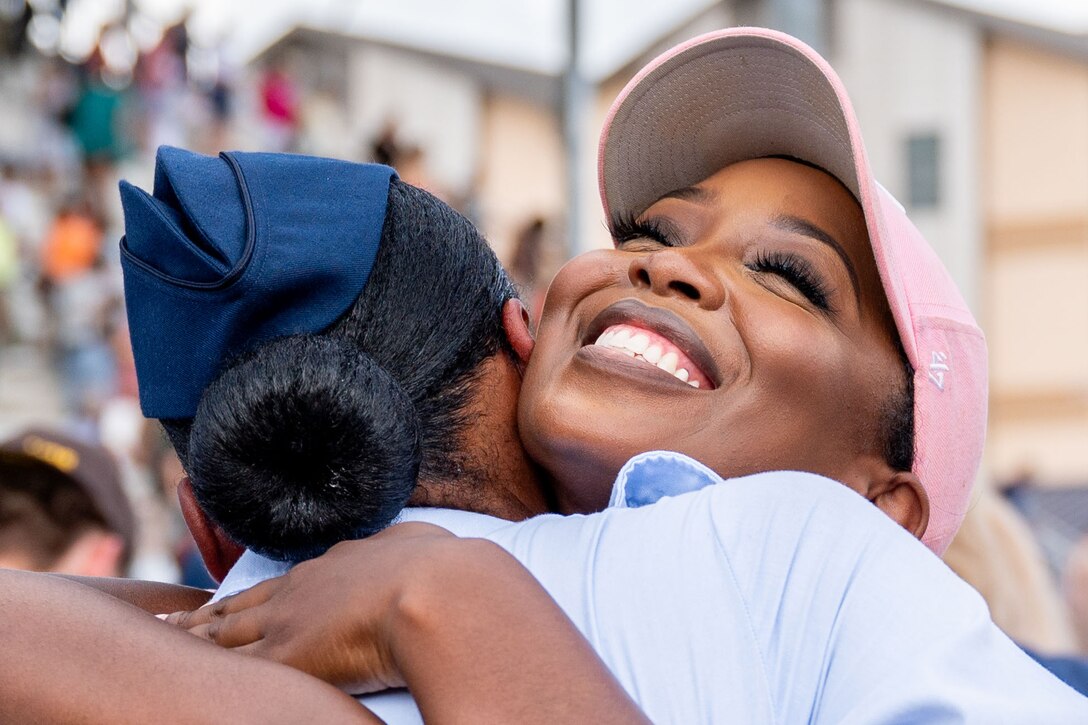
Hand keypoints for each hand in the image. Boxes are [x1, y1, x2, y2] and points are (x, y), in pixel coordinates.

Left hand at [167, 522, 454, 693]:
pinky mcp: (285, 657)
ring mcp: (287, 623)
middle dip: (205, 616)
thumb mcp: (421, 546)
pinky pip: (232, 668)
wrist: (436, 591)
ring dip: (193, 639)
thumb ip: (409, 548)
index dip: (252, 595)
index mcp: (335, 566)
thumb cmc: (441, 570)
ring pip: (225, 635)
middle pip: (240, 607)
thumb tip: (421, 544)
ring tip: (165, 641)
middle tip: (170, 621)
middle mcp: (302, 590)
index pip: (282, 586)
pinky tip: (182, 677)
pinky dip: (204, 671)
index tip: (228, 601)